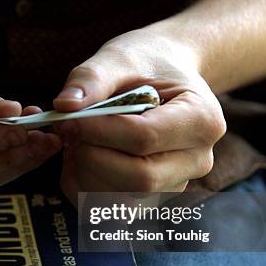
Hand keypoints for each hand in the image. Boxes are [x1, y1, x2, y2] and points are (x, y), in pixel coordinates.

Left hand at [52, 28, 225, 204]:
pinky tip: (78, 156)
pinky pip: (110, 208)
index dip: (97, 132)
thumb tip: (64, 105)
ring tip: (75, 138)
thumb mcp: (120, 58)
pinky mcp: (152, 197)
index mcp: (201, 120)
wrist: (165, 74)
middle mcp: (196, 160)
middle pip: (138, 178)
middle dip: (91, 156)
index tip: (66, 118)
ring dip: (85, 172)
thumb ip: (92, 78)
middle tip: (67, 130)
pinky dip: (83, 185)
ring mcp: (176, 183)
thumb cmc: (146, 62)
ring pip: (122, 199)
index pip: (144, 138)